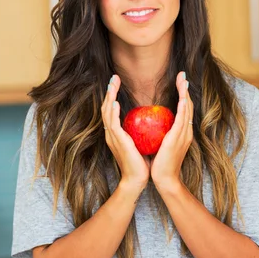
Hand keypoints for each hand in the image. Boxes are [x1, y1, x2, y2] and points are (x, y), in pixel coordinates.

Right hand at [101, 75, 150, 190]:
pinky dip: (113, 113)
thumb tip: (152, 120)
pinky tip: (115, 103)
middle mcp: (111, 133)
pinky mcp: (117, 142)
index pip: (112, 110)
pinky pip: (113, 125)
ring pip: (107, 113)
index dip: (113, 96)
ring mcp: (112, 137)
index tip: (117, 83)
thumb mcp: (141, 142)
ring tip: (112, 83)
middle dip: (109, 91)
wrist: (137, 179)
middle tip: (114, 77)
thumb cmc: (142, 163)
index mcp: (116, 133)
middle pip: (106, 108)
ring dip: (109, 97)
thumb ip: (141, 131)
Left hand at [150, 71, 192, 190]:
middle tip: (182, 75)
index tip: (179, 82)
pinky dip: (183, 109)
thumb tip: (150, 124)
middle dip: (185, 89)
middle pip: (188, 106)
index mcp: (182, 132)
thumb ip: (159, 133)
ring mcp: (184, 135)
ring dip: (185, 94)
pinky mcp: (179, 139)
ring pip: (187, 110)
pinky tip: (182, 99)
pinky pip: (182, 121)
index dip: (182, 95)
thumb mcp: (160, 145)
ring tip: (183, 81)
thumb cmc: (160, 164)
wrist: (165, 179)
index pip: (183, 109)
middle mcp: (186, 131)